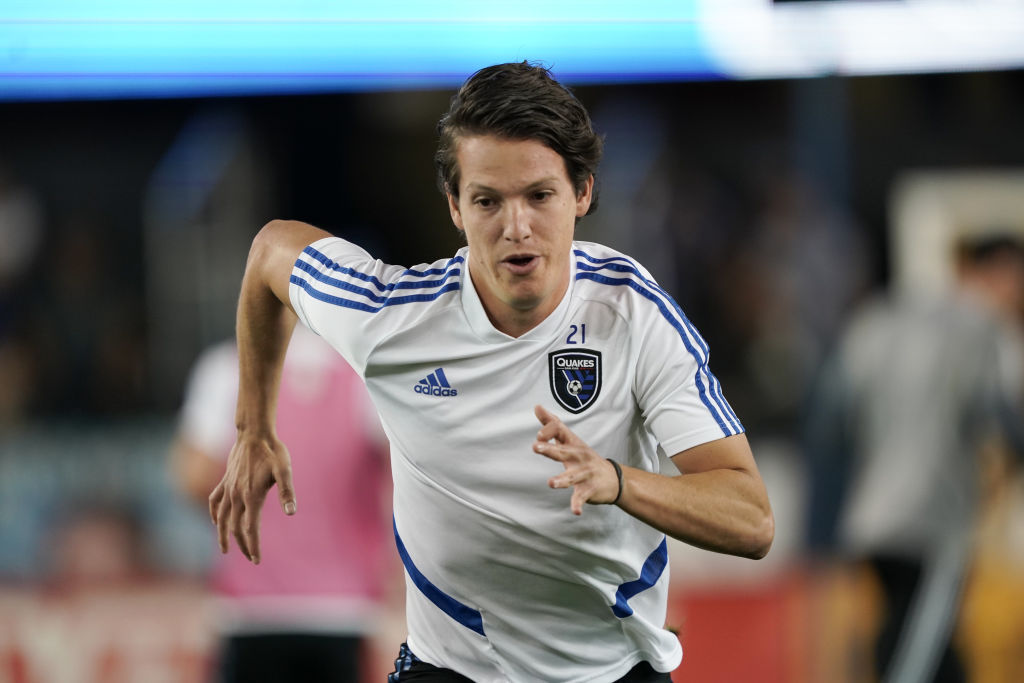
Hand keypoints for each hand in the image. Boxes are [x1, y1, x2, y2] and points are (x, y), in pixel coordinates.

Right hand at [208, 434, 295, 563]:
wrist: (254, 433)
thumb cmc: (273, 451)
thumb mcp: (284, 469)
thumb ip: (287, 491)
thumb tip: (291, 512)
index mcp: (252, 496)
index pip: (250, 528)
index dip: (253, 545)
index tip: (257, 559)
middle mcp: (236, 495)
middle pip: (235, 528)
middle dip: (243, 545)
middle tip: (251, 557)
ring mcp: (228, 489)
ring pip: (221, 518)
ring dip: (223, 535)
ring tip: (225, 550)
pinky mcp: (224, 481)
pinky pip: (214, 501)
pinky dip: (214, 514)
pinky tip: (216, 522)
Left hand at [532, 405, 620, 514]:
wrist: (614, 479)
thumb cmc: (584, 457)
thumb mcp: (570, 439)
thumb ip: (552, 424)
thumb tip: (537, 407)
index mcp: (572, 444)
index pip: (559, 431)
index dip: (548, 432)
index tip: (538, 435)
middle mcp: (578, 456)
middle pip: (563, 451)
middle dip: (550, 449)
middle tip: (536, 447)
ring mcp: (584, 473)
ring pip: (572, 477)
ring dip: (562, 480)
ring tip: (551, 483)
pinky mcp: (588, 489)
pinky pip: (581, 497)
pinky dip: (578, 504)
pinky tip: (575, 512)